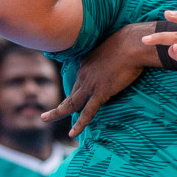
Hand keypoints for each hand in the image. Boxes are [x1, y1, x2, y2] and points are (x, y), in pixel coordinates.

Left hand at [42, 22, 156, 137]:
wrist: (132, 45)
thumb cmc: (129, 43)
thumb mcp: (114, 47)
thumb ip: (110, 56)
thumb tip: (117, 58)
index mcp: (86, 63)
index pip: (80, 80)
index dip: (78, 91)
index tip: (82, 96)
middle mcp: (84, 74)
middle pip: (71, 93)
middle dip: (60, 105)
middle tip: (47, 114)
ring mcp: (90, 85)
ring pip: (70, 103)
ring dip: (57, 112)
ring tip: (44, 118)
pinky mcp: (100, 93)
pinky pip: (88, 112)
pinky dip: (79, 124)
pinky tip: (72, 133)